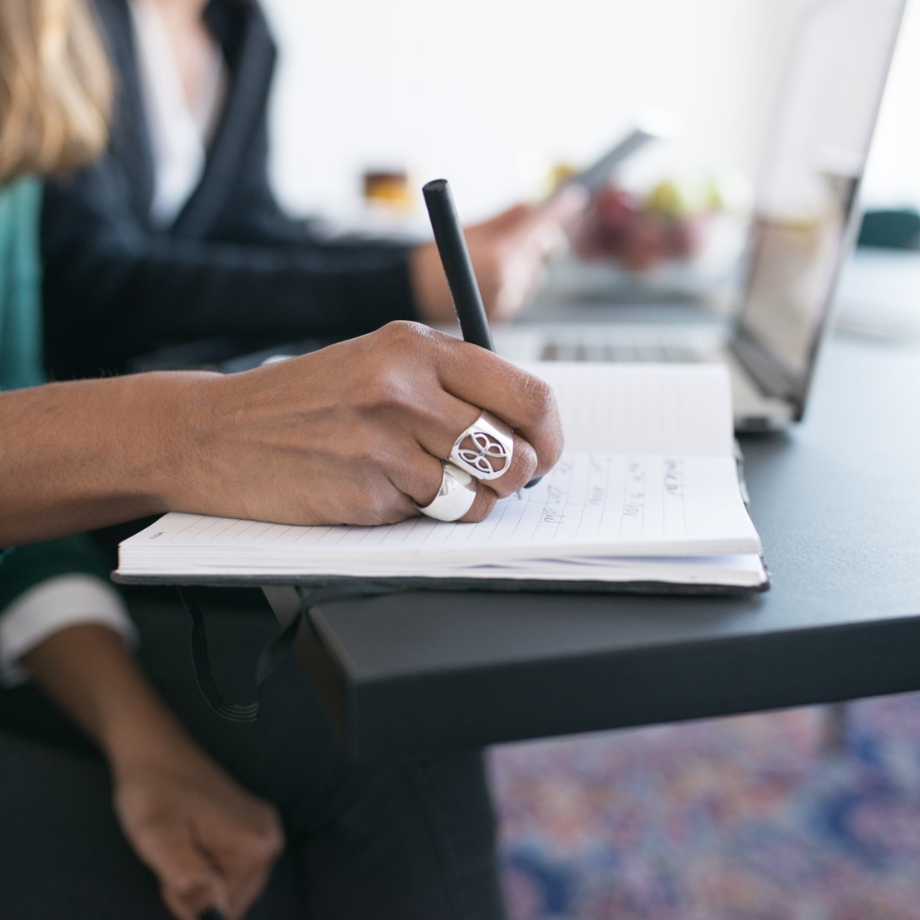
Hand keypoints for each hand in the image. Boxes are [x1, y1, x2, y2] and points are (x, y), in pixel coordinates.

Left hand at [113, 746, 283, 919]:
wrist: (156, 752)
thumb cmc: (152, 791)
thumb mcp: (156, 835)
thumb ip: (187, 874)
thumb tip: (219, 907)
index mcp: (254, 843)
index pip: (222, 909)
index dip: (186, 897)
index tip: (169, 867)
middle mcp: (271, 838)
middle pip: (233, 901)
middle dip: (197, 891)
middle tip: (174, 854)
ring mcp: (266, 830)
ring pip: (232, 889)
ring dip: (201, 880)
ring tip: (182, 846)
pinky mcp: (256, 826)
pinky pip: (235, 871)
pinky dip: (209, 867)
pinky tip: (194, 843)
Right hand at [176, 321, 563, 525]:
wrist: (216, 433)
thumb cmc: (304, 400)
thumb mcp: (378, 361)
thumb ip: (450, 382)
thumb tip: (527, 425)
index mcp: (417, 345)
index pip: (527, 394)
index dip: (550, 435)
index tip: (545, 452)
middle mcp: (405, 388)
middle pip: (515, 452)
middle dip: (516, 477)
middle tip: (492, 477)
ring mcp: (385, 443)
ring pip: (480, 494)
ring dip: (468, 500)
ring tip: (427, 481)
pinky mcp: (366, 491)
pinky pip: (432, 514)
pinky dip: (421, 511)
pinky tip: (382, 488)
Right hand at [410, 187, 585, 324]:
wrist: (413, 292)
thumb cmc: (436, 257)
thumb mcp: (471, 230)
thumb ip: (508, 218)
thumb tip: (535, 205)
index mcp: (501, 257)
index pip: (540, 228)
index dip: (559, 211)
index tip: (575, 197)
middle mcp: (509, 283)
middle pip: (542, 254)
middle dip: (536, 240)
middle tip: (522, 229)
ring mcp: (508, 302)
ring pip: (533, 275)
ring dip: (523, 263)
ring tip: (492, 259)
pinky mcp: (503, 316)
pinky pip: (520, 292)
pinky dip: (512, 281)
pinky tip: (487, 279)